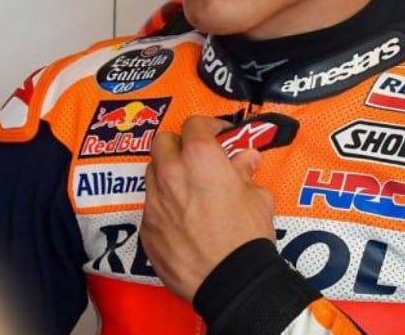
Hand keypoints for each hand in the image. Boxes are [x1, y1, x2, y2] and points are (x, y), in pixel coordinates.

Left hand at [141, 115, 274, 301]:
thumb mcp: (258, 197)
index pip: (194, 124)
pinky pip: (151, 206)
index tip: (219, 136)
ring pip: (152, 173)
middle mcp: (170, 173)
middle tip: (196, 159)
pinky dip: (164, 206)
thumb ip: (246, 172)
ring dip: (167, 174)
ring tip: (186, 190)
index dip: (208, 126)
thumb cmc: (248, 235)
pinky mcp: (146, 228)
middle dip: (179, 145)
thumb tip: (245, 159)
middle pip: (162, 142)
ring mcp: (154, 201)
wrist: (230, 281)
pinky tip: (180, 221)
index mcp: (200, 157)